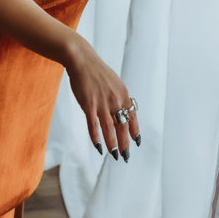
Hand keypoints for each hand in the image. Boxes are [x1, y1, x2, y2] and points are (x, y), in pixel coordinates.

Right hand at [65, 36, 140, 159]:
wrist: (82, 60)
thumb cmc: (97, 72)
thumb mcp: (114, 83)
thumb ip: (119, 98)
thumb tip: (123, 111)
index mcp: (123, 95)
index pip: (132, 118)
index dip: (135, 131)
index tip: (137, 142)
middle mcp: (115, 101)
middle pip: (122, 127)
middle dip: (125, 144)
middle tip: (126, 156)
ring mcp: (102, 103)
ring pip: (109, 129)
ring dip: (112, 144)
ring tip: (114, 155)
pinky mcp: (88, 105)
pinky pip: (93, 125)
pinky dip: (96, 137)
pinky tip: (98, 146)